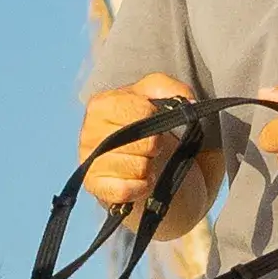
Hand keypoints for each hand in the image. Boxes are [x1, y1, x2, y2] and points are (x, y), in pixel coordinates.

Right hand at [79, 74, 200, 212]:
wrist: (137, 163)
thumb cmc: (144, 129)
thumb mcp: (157, 99)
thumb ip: (170, 88)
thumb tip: (188, 102)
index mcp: (101, 105)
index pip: (142, 112)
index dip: (156, 119)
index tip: (153, 122)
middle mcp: (89, 132)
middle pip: (144, 142)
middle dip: (155, 146)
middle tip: (150, 147)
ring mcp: (89, 162)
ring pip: (138, 168)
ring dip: (149, 168)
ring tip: (142, 162)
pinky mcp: (95, 188)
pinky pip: (126, 190)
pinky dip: (141, 187)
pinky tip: (139, 181)